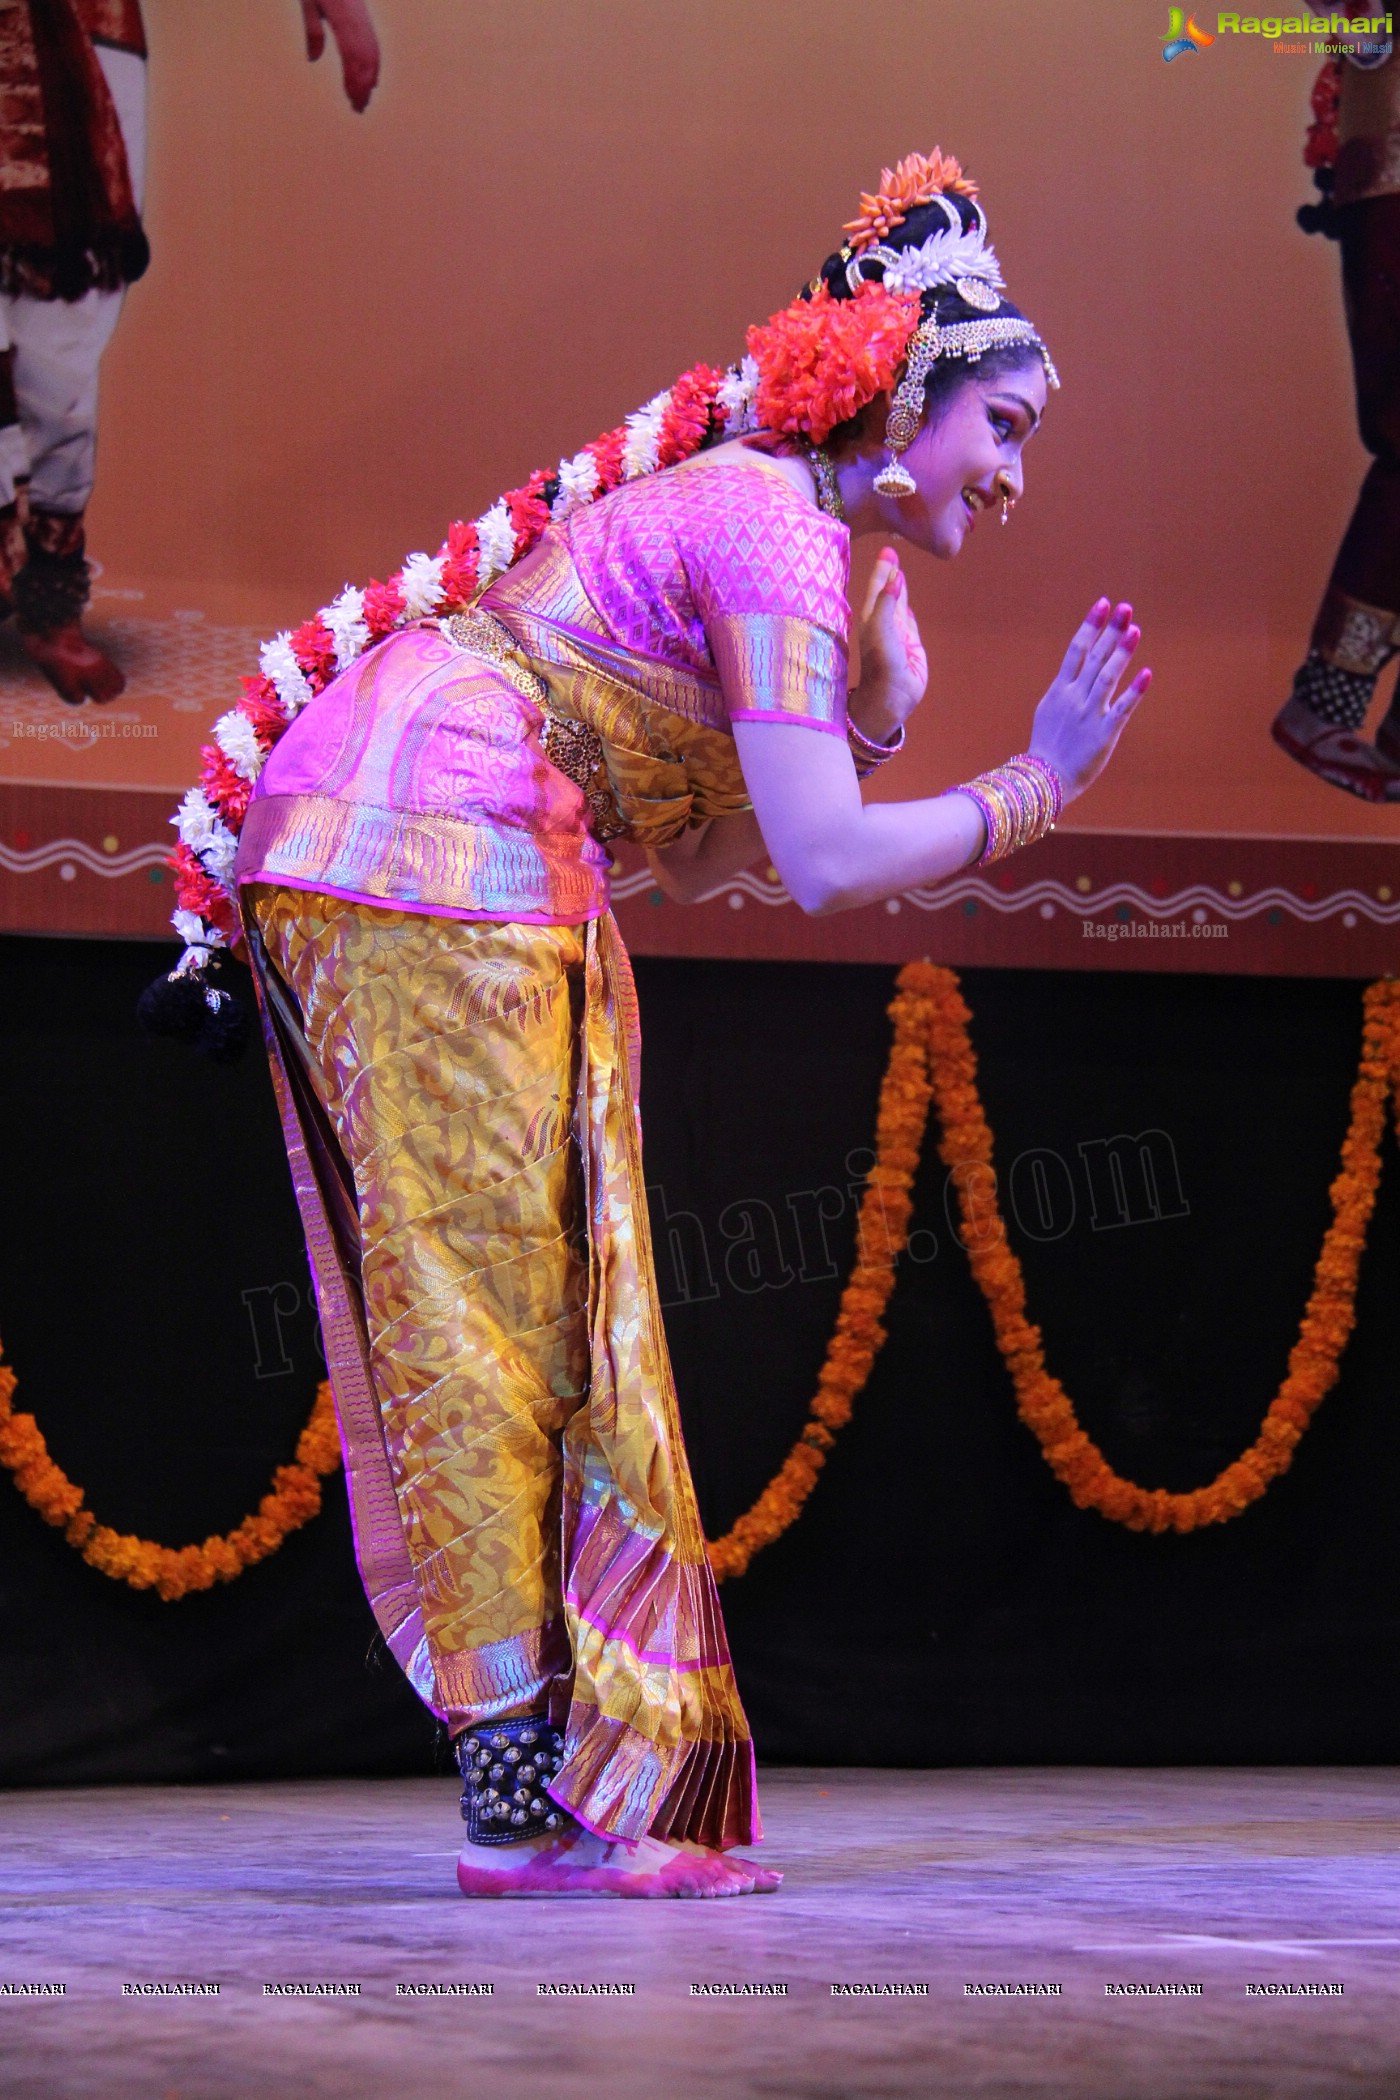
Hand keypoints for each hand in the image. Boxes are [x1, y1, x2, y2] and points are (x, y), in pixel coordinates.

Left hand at [300, 0, 380, 110]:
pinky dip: (374, 64)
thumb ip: (312, 29)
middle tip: (359, 109)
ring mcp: (363, 16)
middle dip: (363, 85)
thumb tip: (312, 59)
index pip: (351, 54)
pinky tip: (372, 79)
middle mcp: (357, 17)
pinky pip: (373, 43)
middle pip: (365, 58)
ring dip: (370, 78)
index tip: (352, 100)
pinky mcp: (364, 15)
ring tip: (365, 99)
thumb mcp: (308, 0)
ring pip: (373, 52)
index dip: (353, 79)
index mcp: (342, 14)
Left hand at [848, 546, 927, 746]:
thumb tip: (895, 577)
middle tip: (891, 552)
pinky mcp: (911, 645)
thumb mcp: (881, 629)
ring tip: (899, 572)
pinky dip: (907, 609)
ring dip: (899, 588)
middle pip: (887, 591)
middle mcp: (884, 622)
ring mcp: (898, 633)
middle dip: (889, 573)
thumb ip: (888, 602)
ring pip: (899, 604)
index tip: (887, 550)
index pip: (877, 586)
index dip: (882, 569)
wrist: (891, 697)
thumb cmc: (881, 663)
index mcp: (872, 617)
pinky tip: (906, 602)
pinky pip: (909, 621)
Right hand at [1029, 598, 1151, 803]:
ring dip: (1121, 652)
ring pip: (1107, 676)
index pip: (1076, 650)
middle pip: (1095, 657)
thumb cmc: (1047, 747)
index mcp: (1060, 690)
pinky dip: (1134, 691)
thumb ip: (1064, 690)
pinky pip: (1122, 709)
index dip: (1091, 626)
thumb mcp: (1048, 711)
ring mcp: (1089, 714)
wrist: (1045, 780)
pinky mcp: (1104, 734)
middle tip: (1125, 608)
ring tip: (1135, 629)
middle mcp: (1074, 698)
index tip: (1103, 604)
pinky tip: (1147, 674)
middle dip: (1110, 631)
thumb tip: (1073, 671)